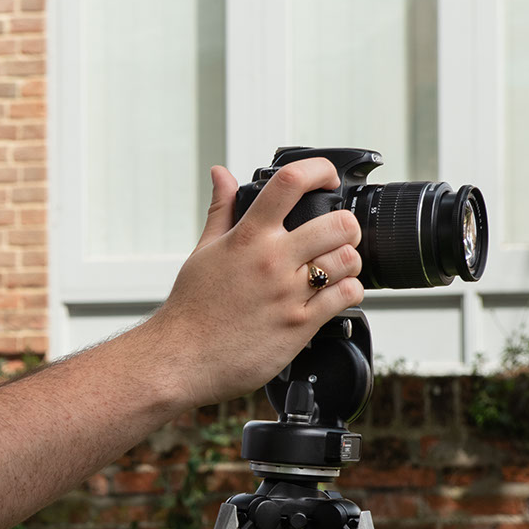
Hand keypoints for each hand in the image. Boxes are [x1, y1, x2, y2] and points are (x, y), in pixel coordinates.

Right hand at [133, 158, 364, 409]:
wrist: (179, 358)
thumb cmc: (191, 308)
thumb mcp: (203, 251)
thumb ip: (222, 210)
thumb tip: (222, 174)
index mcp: (247, 237)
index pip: (290, 182)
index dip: (319, 170)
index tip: (325, 179)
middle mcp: (271, 261)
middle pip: (339, 223)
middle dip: (346, 227)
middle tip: (337, 236)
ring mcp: (287, 293)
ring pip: (349, 259)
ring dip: (349, 262)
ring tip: (333, 269)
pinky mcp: (299, 324)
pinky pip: (347, 296)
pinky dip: (349, 292)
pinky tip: (332, 295)